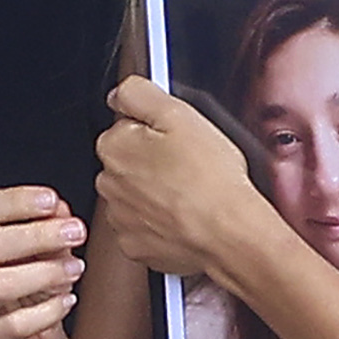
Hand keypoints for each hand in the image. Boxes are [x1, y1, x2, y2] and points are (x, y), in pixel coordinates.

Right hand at [0, 179, 88, 338]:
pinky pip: (12, 325)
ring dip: (44, 273)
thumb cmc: (33, 289)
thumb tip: (59, 209)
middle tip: (75, 232)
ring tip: (75, 269)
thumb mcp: (45, 252)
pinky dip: (47, 311)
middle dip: (36, 235)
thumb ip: (49, 228)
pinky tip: (67, 301)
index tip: (51, 200)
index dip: (13, 201)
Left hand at [87, 76, 268, 282]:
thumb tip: (120, 93)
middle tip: (187, 167)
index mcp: (115, 147)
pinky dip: (159, 223)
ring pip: (135, 196)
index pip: (125, 128)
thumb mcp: (179, 114)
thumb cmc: (210, 178)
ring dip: (155, 193)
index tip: (176, 141)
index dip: (156, 131)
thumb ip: (139, 95)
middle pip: (128, 163)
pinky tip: (182, 217)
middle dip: (153, 163)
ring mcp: (120, 217)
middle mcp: (109, 184)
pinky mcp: (134, 245)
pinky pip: (143, 228)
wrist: (229, 233)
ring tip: (187, 193)